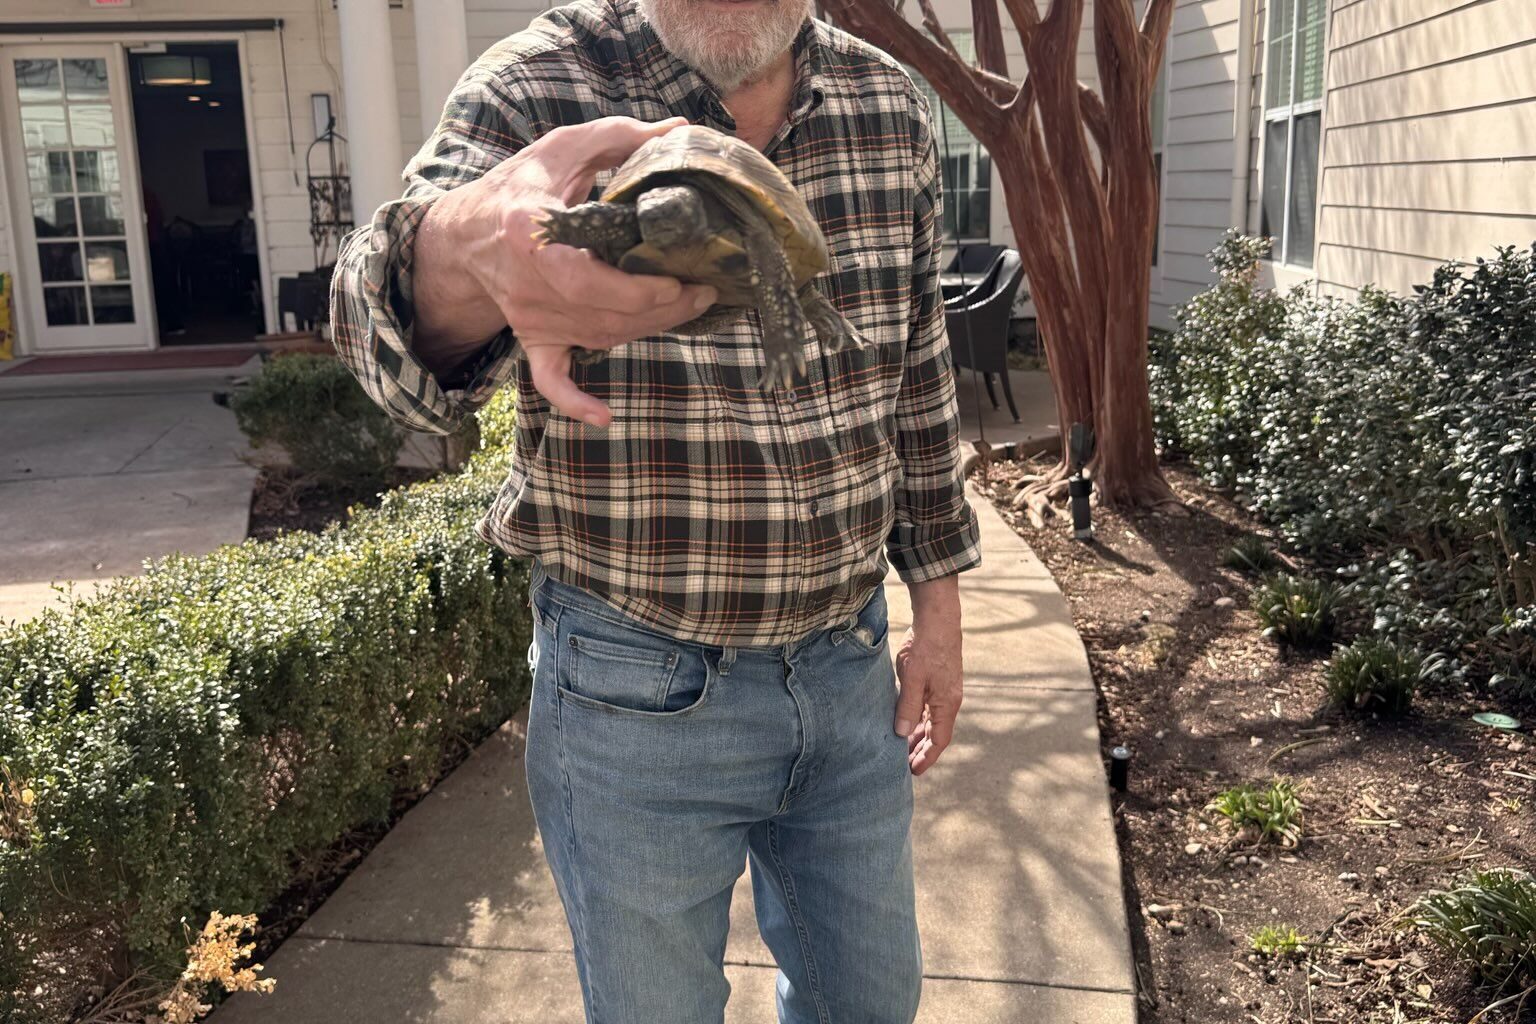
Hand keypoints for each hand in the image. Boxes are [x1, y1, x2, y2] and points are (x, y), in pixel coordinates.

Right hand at [414, 115, 716, 425]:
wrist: (464, 234)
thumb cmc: (518, 186)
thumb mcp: (561, 149)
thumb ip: (619, 137)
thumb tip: (679, 131)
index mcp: (531, 234)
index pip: (588, 278)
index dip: (638, 289)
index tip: (679, 281)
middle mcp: (529, 284)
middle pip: (605, 314)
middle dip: (663, 309)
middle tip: (705, 291)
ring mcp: (529, 318)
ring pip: (598, 338)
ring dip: (648, 331)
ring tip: (689, 307)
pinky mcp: (531, 337)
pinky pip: (549, 379)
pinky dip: (574, 401)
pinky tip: (604, 417)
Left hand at [893, 577, 962, 775]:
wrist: (938, 618)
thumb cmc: (926, 647)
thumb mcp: (913, 679)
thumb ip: (907, 707)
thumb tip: (902, 734)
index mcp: (947, 704)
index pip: (939, 741)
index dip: (927, 758)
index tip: (914, 772)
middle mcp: (949, 700)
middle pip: (936, 733)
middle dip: (921, 750)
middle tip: (903, 764)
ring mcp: (945, 690)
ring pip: (931, 720)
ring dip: (918, 734)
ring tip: (901, 746)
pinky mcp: (938, 680)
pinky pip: (928, 707)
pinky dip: (918, 718)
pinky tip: (905, 720)